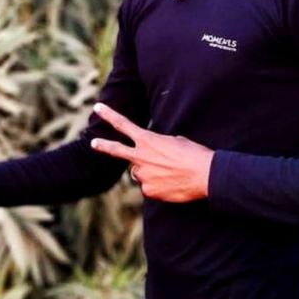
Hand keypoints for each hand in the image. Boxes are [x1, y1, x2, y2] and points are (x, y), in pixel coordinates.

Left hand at [90, 102, 214, 201]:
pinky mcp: (149, 191)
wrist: (206, 175)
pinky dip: (158, 185)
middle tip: (93, 143)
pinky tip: (172, 183)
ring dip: (149, 171)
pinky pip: (149, 187)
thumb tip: (152, 158)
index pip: (123, 124)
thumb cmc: (194, 154)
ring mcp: (143, 175)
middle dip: (103, 146)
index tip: (98, 108)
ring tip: (169, 171)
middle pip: (116, 150)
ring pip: (139, 173)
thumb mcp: (175, 141)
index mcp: (147, 139)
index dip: (109, 115)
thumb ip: (157, 147)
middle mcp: (141, 157)